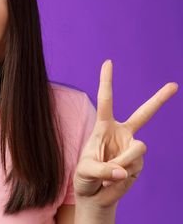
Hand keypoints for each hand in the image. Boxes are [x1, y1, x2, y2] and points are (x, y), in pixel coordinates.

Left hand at [73, 59, 177, 207]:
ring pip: (138, 149)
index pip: (106, 100)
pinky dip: (123, 175)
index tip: (108, 62)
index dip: (107, 81)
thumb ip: (103, 171)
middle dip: (159, 99)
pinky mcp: (139, 163)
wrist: (94, 195)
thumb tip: (124, 172)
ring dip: (122, 162)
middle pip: (144, 113)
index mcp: (104, 127)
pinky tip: (115, 180)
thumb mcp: (85, 172)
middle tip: (175, 85)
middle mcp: (122, 133)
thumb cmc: (84, 178)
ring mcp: (133, 148)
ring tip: (109, 173)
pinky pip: (136, 166)